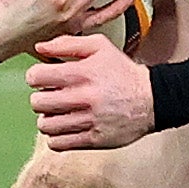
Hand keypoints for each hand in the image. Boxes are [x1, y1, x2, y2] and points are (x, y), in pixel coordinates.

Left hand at [27, 34, 152, 151]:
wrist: (152, 99)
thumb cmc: (123, 73)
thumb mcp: (100, 48)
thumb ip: (67, 44)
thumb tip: (39, 48)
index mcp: (83, 73)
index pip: (36, 77)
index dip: (35, 76)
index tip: (43, 78)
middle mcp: (84, 98)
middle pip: (38, 102)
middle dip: (41, 98)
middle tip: (51, 96)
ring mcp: (88, 121)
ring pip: (45, 125)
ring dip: (48, 118)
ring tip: (59, 113)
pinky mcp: (93, 140)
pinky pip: (58, 143)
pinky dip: (56, 136)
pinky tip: (66, 126)